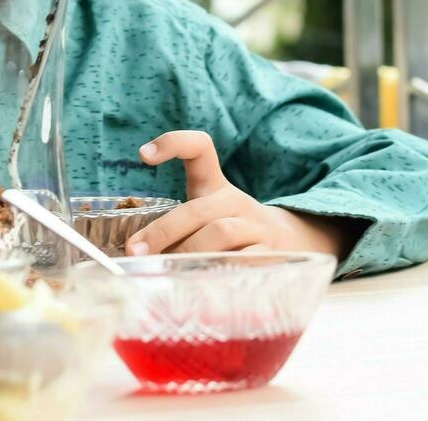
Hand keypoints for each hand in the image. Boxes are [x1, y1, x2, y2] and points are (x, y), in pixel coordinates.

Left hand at [125, 130, 358, 259]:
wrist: (294, 245)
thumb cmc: (231, 234)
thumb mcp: (205, 218)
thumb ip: (174, 229)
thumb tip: (132, 255)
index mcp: (216, 186)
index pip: (199, 148)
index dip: (173, 142)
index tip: (144, 154)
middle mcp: (237, 202)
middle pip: (198, 209)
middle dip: (163, 231)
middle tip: (135, 252)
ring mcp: (257, 228)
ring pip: (221, 233)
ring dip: (188, 252)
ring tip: (164, 271)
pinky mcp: (273, 255)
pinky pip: (245, 262)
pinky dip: (220, 273)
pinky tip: (200, 284)